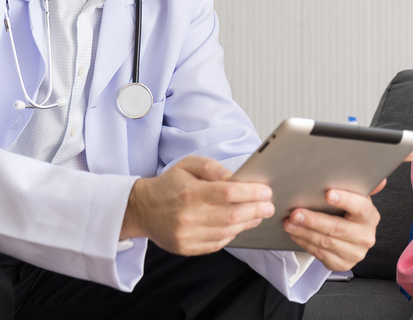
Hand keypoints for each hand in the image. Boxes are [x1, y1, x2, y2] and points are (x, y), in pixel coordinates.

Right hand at [120, 156, 273, 254]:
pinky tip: (240, 225)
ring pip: (228, 231)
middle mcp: (189, 216)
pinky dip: (233, 234)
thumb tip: (233, 176)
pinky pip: (218, 243)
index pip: (228, 193)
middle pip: (233, 215)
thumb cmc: (169, 185)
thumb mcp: (187, 165)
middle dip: (257, 209)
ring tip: (259, 214)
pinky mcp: (186, 248)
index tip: (266, 191)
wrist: (143, 209)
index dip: (251, 192)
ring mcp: (187, 235)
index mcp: (190, 192)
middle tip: (269, 205)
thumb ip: (211, 167)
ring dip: (248, 223)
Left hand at [282, 180, 384, 271]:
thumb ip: (363, 186)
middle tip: (296, 212)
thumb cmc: (350, 214)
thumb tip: (380, 179)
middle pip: (337, 228)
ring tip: (289, 222)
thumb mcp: (356, 198)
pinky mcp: (342, 264)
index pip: (361, 207)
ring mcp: (355, 252)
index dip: (345, 200)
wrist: (351, 240)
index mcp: (371, 216)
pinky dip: (305, 243)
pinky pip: (321, 254)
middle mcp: (366, 236)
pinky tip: (296, 233)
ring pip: (326, 242)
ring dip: (305, 232)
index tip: (328, 194)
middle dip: (314, 220)